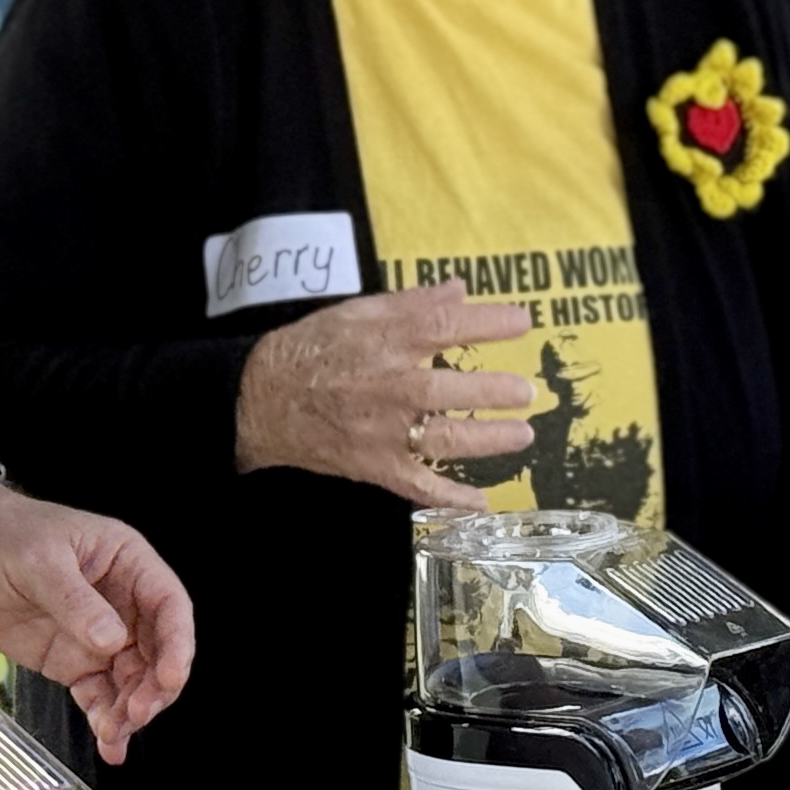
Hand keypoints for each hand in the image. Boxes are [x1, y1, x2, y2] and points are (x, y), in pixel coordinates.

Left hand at [0, 463, 195, 762]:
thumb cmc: (2, 532)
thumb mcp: (38, 560)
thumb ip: (75, 602)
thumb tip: (111, 641)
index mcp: (126, 563)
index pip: (168, 606)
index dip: (177, 644)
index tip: (170, 678)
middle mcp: (121, 601)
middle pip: (156, 651)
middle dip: (153, 687)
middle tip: (138, 713)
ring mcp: (97, 635)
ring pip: (131, 680)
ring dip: (130, 710)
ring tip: (114, 735)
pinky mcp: (71, 660)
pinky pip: (99, 694)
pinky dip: (105, 719)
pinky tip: (108, 742)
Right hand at [233, 285, 539, 507]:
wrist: (262, 399)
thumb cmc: (312, 350)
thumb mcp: (357, 313)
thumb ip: (411, 303)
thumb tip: (459, 289)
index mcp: (382, 340)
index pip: (442, 326)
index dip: (486, 323)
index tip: (522, 321)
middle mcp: (386, 385)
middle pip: (447, 388)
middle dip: (492, 390)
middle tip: (527, 390)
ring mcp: (381, 430)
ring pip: (442, 438)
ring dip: (487, 439)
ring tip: (522, 434)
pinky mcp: (374, 465)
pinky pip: (417, 485)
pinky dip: (450, 497)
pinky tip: (481, 500)